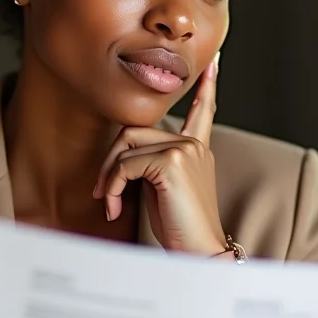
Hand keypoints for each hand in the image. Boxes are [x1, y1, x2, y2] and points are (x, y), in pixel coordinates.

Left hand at [93, 53, 225, 254]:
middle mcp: (193, 144)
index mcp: (196, 149)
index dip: (207, 87)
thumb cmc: (179, 227)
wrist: (197, 253)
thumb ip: (152, 164)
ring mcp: (185, 149)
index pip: (202, 111)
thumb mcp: (163, 188)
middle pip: (132, 132)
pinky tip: (115, 207)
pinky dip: (112, 186)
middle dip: (110, 162)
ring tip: (110, 202)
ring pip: (125, 146)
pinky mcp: (173, 161)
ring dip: (108, 176)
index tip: (214, 64)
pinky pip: (125, 165)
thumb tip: (121, 159)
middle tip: (103, 192)